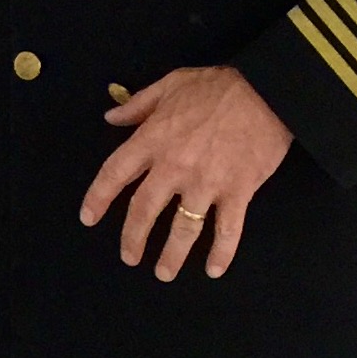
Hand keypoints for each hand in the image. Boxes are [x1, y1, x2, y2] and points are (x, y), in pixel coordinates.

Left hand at [79, 66, 292, 280]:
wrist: (268, 90)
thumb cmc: (218, 85)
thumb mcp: (170, 84)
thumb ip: (138, 105)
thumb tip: (111, 117)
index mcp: (153, 139)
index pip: (115, 173)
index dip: (98, 198)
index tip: (88, 218)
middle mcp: (174, 166)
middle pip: (144, 210)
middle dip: (133, 238)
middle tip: (129, 257)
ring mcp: (207, 182)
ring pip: (183, 228)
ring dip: (172, 255)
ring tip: (163, 273)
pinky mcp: (238, 191)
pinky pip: (227, 230)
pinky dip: (221, 253)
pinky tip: (213, 269)